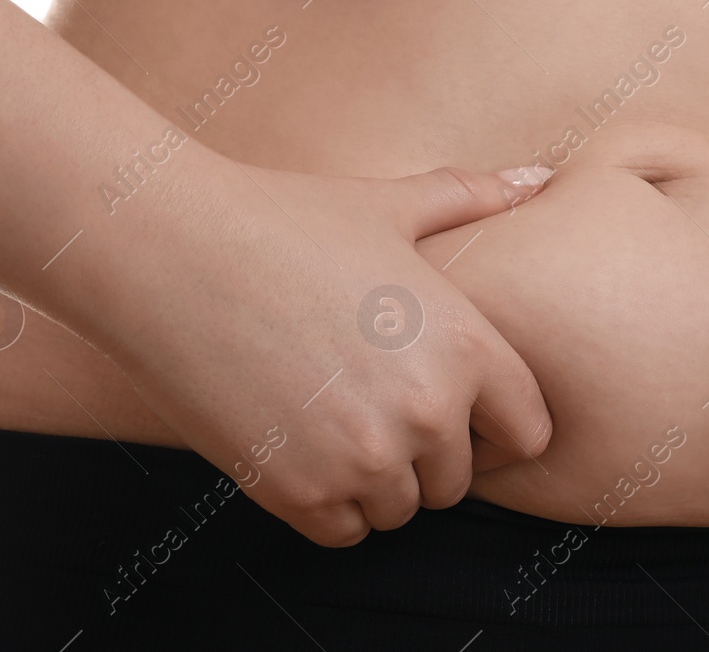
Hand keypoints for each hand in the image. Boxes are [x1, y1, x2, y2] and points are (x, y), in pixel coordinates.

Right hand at [96, 159, 555, 546]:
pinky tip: (301, 445)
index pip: (528, 432)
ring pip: (399, 509)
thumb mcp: (390, 206)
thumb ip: (471, 198)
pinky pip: (343, 531)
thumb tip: (539, 176)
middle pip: (457, 480)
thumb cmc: (285, 219)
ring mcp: (363, 459)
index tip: (464, 413)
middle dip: (428, 453)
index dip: (499, 425)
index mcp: (467, 346)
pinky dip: (329, 502)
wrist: (170, 253)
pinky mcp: (298, 491)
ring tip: (336, 419)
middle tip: (378, 405)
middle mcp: (427, 412)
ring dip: (377, 481)